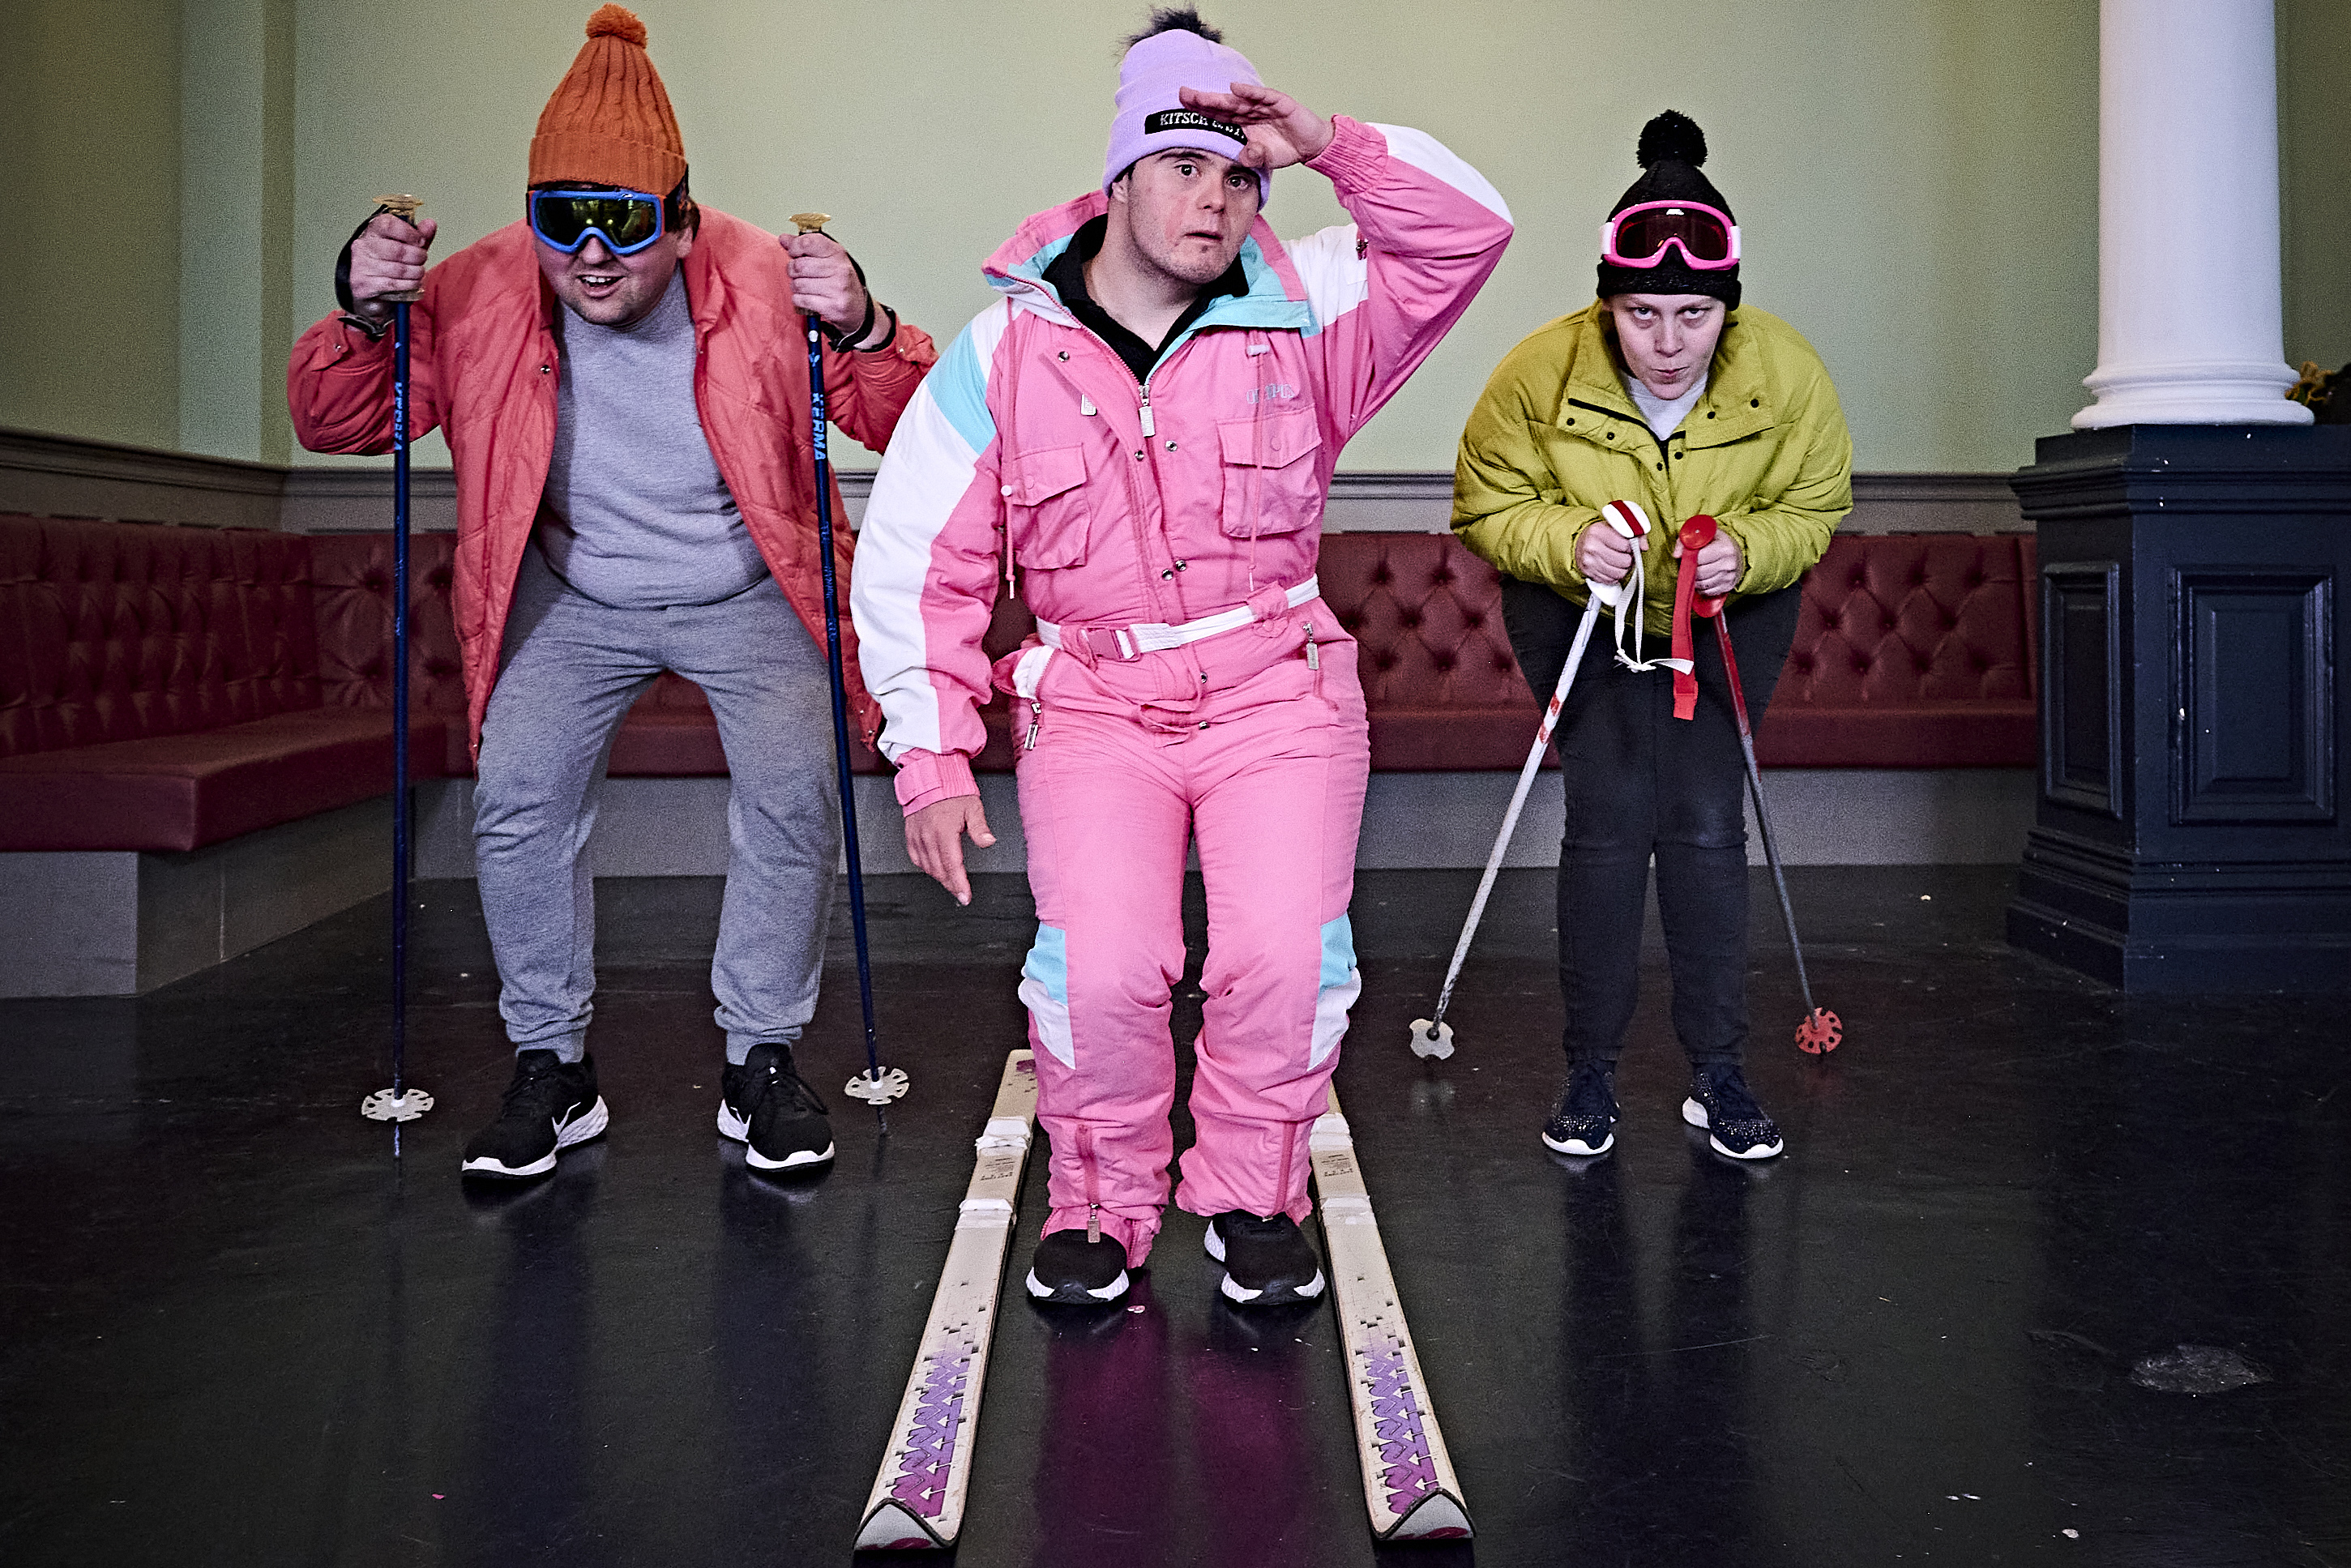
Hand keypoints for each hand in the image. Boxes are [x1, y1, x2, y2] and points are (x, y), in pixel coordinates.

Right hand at [347, 211, 437, 317]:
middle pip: (397, 250)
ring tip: (418, 272)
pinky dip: (409, 285)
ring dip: (416, 272)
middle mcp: (363, 246)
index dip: (409, 233)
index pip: (388, 224)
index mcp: (373, 231)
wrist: (370, 291)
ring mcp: (361, 266)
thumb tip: (430, 224)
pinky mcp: (364, 284)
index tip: (421, 241)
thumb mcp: (405, 246)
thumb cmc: (388, 265)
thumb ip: (418, 236)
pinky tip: (413, 283)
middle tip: (422, 259)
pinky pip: (393, 284)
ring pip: (398, 269)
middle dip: (417, 256)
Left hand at [780, 231, 872, 340]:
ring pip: (797, 284)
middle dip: (793, 270)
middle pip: (799, 265)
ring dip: (796, 287)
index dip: (795, 246)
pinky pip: (801, 300)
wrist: (857, 310)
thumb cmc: (840, 282)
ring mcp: (837, 289)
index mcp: (838, 253)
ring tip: (806, 287)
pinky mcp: (832, 306)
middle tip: (799, 274)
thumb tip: (784, 239)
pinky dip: (799, 300)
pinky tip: (808, 298)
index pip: (808, 242)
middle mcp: (839, 270)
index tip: (793, 252)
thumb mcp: (827, 259)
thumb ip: (805, 247)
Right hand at [905, 794, 994, 905]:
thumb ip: (980, 827)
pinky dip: (925, 867)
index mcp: (944, 831)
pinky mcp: (910, 834)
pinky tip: (934, 869)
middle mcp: (928, 836)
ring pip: (927, 867)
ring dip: (940, 877)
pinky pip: (916, 858)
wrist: (930, 777)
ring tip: (951, 882)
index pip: (952, 865)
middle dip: (951, 885)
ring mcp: (917, 836)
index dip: (959, 884)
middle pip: (939, 870)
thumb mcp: (973, 807)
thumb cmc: (952, 791)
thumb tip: (989, 841)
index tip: (965, 897)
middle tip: (961, 893)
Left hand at [1177, 82, 1333, 169]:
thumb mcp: (1265, 159)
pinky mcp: (1281, 103)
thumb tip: (1243, 157)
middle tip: (1182, 94)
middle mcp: (1250, 111)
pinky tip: (1235, 88)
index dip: (1201, 110)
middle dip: (1202, 100)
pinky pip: (1263, 96)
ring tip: (1201, 95)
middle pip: (1222, 104)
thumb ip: (1253, 158)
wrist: (1312, 145)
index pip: (1217, 115)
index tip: (1181, 107)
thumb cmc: (1286, 148)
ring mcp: (1264, 106)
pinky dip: (1250, 92)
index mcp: (1242, 123)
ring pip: (1239, 100)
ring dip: (1220, 96)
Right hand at [1576, 517, 1636, 585]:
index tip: (1631, 546)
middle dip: (1629, 559)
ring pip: (1619, 573)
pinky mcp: (1589, 573)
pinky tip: (1613, 568)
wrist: (1580, 543)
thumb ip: (1633, 533)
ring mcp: (1590, 562)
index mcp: (1598, 532)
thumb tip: (1644, 546)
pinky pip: (1611, 580)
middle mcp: (1592, 547)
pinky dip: (1615, 576)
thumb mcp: (1614, 527)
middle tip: (1626, 555)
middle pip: (1624, 561)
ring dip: (1623, 569)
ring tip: (1621, 562)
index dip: (1633, 547)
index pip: (1625, 545)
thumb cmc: (1600, 535)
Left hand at [1672, 529, 1742, 598]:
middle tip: (1690, 566)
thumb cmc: (1717, 542)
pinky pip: (1708, 592)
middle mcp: (1729, 564)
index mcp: (1724, 548)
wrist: (1737, 553)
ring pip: (1703, 584)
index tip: (1687, 557)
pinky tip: (1701, 579)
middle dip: (1691, 570)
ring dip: (1695, 580)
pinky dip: (1701, 588)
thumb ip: (1687, 540)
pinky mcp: (1728, 586)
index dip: (1689, 558)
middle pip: (1700, 573)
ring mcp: (1729, 576)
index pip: (1699, 558)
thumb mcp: (1705, 534)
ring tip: (1695, 572)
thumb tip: (1676, 554)